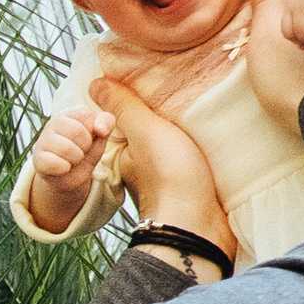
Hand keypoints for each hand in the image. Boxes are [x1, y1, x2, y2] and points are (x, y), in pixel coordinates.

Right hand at [29, 105, 114, 231]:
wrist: (70, 175)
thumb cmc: (85, 151)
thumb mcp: (100, 136)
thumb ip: (106, 123)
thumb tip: (99, 128)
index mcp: (71, 113)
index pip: (87, 115)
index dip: (94, 131)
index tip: (90, 139)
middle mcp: (54, 122)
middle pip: (77, 131)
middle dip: (85, 146)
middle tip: (81, 151)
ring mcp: (43, 140)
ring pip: (66, 148)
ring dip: (76, 158)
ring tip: (73, 160)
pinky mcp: (38, 159)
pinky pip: (53, 163)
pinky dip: (64, 168)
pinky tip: (64, 168)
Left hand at [87, 75, 236, 277]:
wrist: (199, 224)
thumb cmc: (170, 177)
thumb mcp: (145, 132)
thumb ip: (124, 108)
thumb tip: (94, 84)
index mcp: (124, 151)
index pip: (121, 120)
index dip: (131, 101)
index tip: (147, 79)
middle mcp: (142, 164)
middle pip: (147, 130)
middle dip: (159, 112)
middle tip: (180, 88)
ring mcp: (168, 174)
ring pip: (170, 143)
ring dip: (181, 127)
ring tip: (196, 104)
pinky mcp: (191, 183)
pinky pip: (190, 156)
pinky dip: (196, 143)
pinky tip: (209, 131)